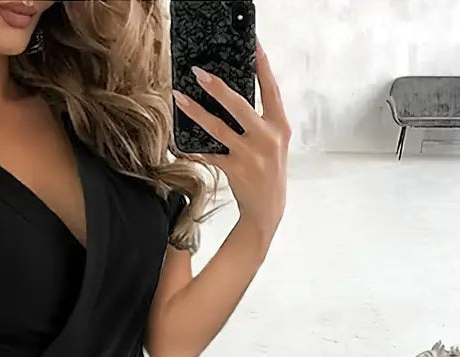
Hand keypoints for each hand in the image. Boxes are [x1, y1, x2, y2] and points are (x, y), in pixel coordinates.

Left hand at [173, 43, 290, 239]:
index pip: (271, 89)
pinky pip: (208, 153)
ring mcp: (251, 154)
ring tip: (179, 98)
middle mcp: (267, 138)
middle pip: (239, 105)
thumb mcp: (274, 143)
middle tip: (197, 73)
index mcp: (280, 126)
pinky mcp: (235, 170)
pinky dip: (191, 147)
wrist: (267, 209)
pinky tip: (179, 139)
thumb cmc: (268, 172)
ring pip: (217, 127)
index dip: (262, 65)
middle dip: (216, 87)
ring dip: (195, 111)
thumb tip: (233, 96)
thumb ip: (262, 121)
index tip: (252, 44)